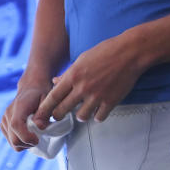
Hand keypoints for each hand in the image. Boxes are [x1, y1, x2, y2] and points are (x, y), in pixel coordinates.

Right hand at [0, 80, 50, 151]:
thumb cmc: (41, 94)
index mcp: (19, 106)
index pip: (16, 125)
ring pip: (13, 143)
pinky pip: (11, 141)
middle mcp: (8, 113)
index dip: (27, 137)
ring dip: (25, 144)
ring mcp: (4, 119)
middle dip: (29, 144)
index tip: (38, 139)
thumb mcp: (47, 100)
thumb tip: (39, 126)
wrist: (31, 88)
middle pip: (14, 139)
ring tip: (34, 135)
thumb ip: (44, 114)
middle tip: (39, 138)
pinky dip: (21, 142)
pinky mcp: (3, 125)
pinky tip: (28, 134)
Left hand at [33, 33, 147, 124]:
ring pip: (81, 117)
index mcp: (73, 75)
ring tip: (83, 110)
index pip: (53, 96)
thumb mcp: (82, 59)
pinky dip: (97, 116)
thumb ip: (68, 73)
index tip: (40, 114)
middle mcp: (82, 87)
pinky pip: (99, 118)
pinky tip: (98, 110)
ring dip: (80, 115)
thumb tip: (55, 82)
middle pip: (63, 110)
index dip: (45, 107)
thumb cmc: (105, 52)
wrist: (129, 53)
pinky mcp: (111, 102)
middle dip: (58, 115)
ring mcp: (97, 96)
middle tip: (59, 115)